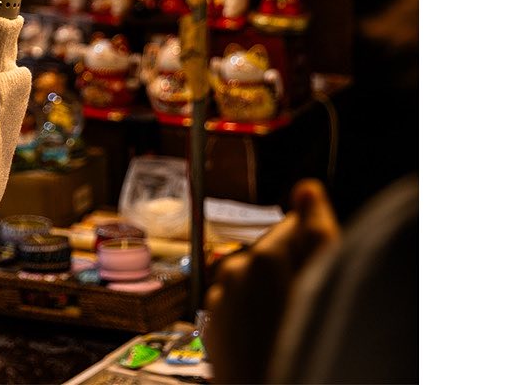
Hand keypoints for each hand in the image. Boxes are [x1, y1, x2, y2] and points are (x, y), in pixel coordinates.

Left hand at [203, 179, 340, 383]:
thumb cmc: (305, 352)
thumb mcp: (327, 287)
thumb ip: (317, 233)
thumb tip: (307, 188)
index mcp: (265, 255)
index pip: (296, 226)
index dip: (315, 245)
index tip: (327, 270)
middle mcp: (235, 270)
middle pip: (274, 254)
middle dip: (292, 272)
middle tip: (313, 310)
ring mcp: (220, 299)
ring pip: (255, 283)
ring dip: (271, 298)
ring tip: (292, 333)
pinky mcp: (212, 327)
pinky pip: (237, 309)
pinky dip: (252, 320)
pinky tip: (270, 345)